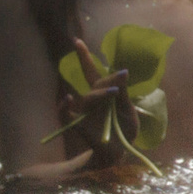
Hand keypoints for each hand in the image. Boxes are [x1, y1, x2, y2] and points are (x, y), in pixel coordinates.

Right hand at [59, 37, 132, 165]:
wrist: (119, 152)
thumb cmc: (124, 129)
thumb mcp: (129, 110)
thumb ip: (124, 93)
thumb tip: (123, 72)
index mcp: (104, 92)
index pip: (93, 72)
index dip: (84, 57)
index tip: (76, 41)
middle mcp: (92, 99)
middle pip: (95, 83)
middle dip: (108, 80)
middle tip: (122, 78)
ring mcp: (84, 112)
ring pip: (89, 98)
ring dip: (101, 94)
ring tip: (114, 92)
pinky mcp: (77, 124)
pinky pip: (66, 114)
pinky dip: (64, 107)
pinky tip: (68, 99)